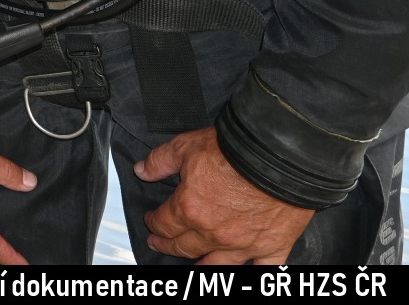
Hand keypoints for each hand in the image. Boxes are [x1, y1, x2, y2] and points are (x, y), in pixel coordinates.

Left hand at [137, 127, 314, 263]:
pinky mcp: (272, 246)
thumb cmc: (235, 150)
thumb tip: (141, 170)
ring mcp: (244, 244)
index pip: (163, 223)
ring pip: (217, 266)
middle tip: (161, 245)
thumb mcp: (186, 146)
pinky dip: (253, 274)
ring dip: (202, 266)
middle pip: (185, 248)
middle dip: (169, 246)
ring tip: (194, 266)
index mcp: (190, 209)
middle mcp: (214, 233)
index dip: (153, 222)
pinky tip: (246, 272)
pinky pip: (262, 271)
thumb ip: (160, 161)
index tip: (151, 220)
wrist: (279, 157)